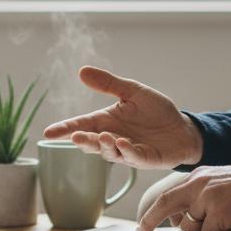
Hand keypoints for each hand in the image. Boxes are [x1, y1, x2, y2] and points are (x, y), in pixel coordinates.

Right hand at [42, 67, 203, 169]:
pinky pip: (133, 157)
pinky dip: (127, 151)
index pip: (82, 125)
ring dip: (105, 146)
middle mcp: (113, 138)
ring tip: (104, 136)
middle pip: (92, 142)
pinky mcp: (145, 159)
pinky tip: (123, 143)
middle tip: (75, 136)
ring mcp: (128, 151)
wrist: (182, 128)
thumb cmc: (156, 111)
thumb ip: (108, 84)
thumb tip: (82, 71)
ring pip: (110, 153)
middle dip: (83, 140)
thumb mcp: (132, 91)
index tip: (48, 132)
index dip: (64, 129)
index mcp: (107, 121)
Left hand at [136, 160, 230, 230]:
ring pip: (193, 229)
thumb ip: (200, 198)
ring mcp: (208, 198)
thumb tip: (183, 223)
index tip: (140, 229)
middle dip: (151, 223)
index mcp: (198, 177)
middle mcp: (199, 185)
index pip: (167, 196)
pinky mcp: (220, 212)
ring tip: (228, 221)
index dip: (150, 214)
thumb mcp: (220, 185)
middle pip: (167, 206)